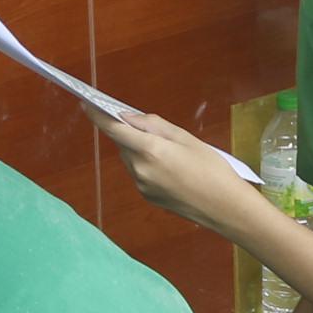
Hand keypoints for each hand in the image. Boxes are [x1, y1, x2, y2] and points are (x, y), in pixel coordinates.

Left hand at [90, 101, 270, 233]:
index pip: (114, 129)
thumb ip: (154, 125)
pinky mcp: (147, 197)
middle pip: (123, 144)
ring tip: (170, 152)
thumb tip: (129, 118)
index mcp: (150, 150)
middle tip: (151, 128)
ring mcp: (142, 186)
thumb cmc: (212, 169)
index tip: (86, 104)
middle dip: (130, 133)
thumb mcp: (186, 138)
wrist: (225, 207)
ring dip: (139, 150)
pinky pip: (139, 173)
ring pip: (131, 159)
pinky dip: (147, 165)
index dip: (98, 116)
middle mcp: (140, 170)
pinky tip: (170, 168)